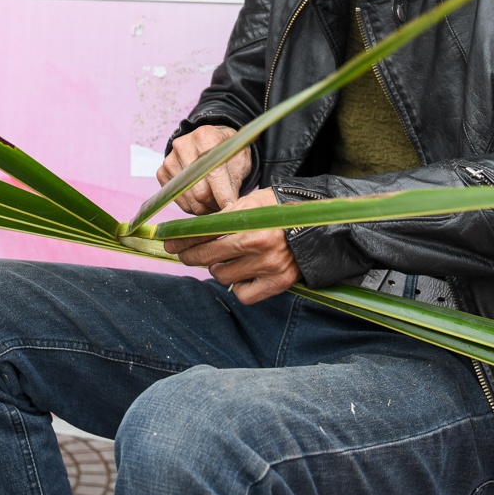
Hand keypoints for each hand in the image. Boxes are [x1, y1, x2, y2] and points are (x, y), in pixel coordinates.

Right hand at [156, 124, 252, 215]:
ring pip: (189, 199)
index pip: (214, 174)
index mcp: (205, 137)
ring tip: (215, 201)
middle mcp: (183, 146)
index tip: (231, 208)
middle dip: (215, 204)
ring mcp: (170, 159)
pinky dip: (192, 205)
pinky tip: (201, 198)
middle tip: (224, 204)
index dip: (224, 195)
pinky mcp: (162, 172)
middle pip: (200, 191)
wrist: (209, 142)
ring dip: (205, 207)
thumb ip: (234, 180)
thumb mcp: (240, 158)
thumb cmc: (226, 151)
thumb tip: (230, 205)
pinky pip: (178, 200)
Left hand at [163, 187, 301, 304]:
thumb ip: (228, 214)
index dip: (184, 238)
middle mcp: (258, 243)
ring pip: (222, 275)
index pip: (206, 231)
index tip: (170, 241)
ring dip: (216, 269)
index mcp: (251, 219)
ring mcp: (269, 265)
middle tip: (182, 254)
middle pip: (209, 255)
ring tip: (221, 261)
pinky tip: (240, 276)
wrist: (323, 225)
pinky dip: (237, 287)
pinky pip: (242, 294)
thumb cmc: (284, 209)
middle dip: (189, 255)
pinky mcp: (279, 283)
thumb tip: (196, 230)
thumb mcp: (255, 200)